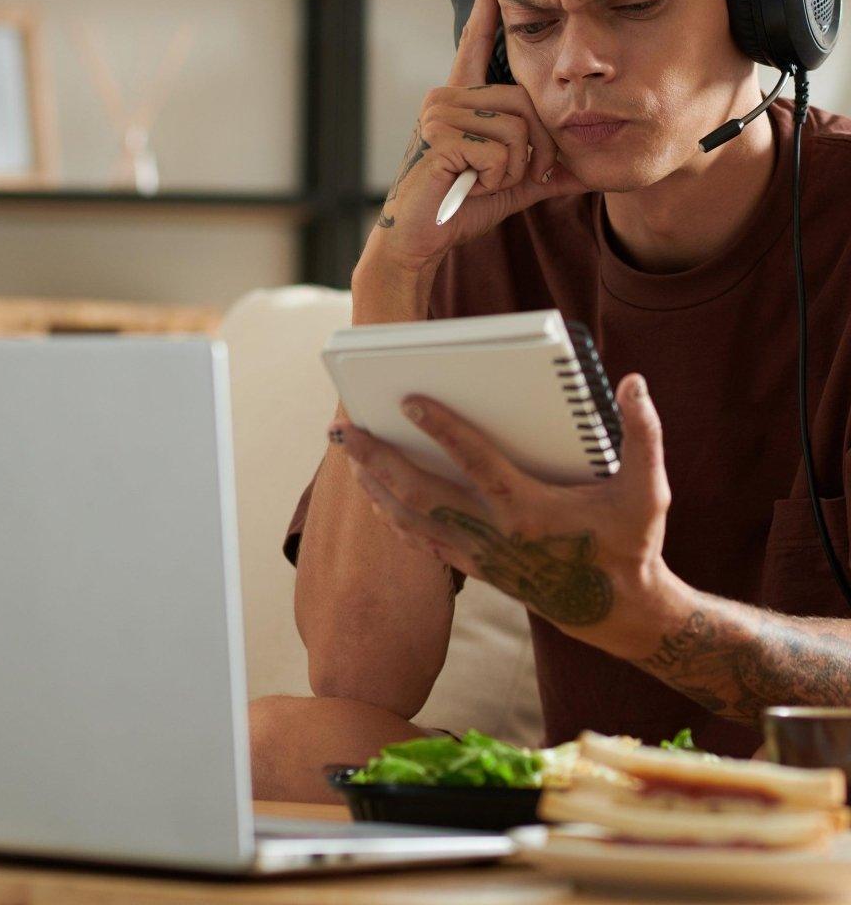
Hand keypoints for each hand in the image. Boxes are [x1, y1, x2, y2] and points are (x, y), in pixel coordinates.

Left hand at [330, 372, 676, 656]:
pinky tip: (375, 495)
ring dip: (375, 485)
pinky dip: (393, 517)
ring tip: (349, 453)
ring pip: (411, 519)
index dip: (443, 430)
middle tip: (345, 427)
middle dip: (379, 459)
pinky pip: (421, 541)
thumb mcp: (649, 491)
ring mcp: (478, 554)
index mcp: (530, 509)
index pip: (476, 463)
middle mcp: (494, 534)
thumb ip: (644, 434)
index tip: (410, 400)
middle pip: (421, 492)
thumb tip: (634, 383)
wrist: (617, 611)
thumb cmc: (630, 543)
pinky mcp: (474, 567)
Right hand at [360, 0, 589, 278]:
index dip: (489, 5)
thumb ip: (545, 168)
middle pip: (526, 102)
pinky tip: (471, 186)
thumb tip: (588, 169)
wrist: (418, 239)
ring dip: (514, 168)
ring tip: (484, 183)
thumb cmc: (457, 207)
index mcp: (462, 99)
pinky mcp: (440, 136)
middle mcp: (447, 96)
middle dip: (534, 150)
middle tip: (514, 177)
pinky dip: (497, 178)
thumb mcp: (510, 183)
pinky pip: (501, 151)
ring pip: (517, 128)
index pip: (477, 42)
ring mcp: (440, 113)